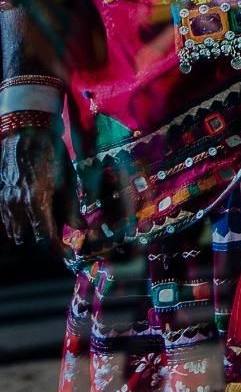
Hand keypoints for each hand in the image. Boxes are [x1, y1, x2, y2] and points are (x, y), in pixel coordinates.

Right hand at [0, 127, 63, 246]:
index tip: (67, 254)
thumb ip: (72, 208)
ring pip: (13, 234)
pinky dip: (18, 227)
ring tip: (46, 230)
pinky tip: (31, 221)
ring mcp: (4, 203)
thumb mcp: (67, 181)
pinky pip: (5, 223)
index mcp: (37, 202)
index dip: (57, 250)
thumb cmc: (51, 156)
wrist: (25, 136)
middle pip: (27, 240)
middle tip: (59, 242)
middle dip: (43, 244)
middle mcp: (17, 206)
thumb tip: (81, 228)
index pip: (44, 237)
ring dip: (29, 237)